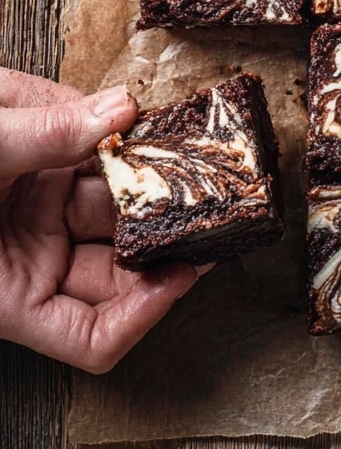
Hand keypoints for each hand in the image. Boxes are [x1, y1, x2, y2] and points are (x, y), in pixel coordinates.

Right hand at [0, 68, 198, 372]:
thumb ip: (42, 135)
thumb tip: (119, 110)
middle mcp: (36, 257)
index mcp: (9, 293)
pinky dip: (132, 141)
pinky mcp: (53, 163)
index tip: (179, 274)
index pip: (93, 338)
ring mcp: (47, 210)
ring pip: (127, 209)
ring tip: (191, 154)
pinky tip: (155, 124)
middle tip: (211, 205)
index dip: (144, 315)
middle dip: (168, 239)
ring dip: (159, 184)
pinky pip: (108, 159)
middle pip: (127, 269)